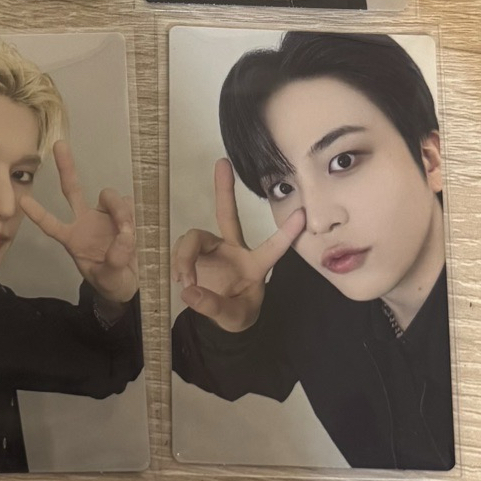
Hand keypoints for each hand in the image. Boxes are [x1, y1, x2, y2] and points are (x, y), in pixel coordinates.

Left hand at [21, 140, 136, 302]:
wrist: (130, 283)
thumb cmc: (110, 282)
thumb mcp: (109, 279)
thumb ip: (114, 261)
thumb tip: (123, 236)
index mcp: (72, 238)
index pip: (52, 224)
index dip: (38, 213)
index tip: (22, 201)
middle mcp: (85, 221)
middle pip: (72, 189)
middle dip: (66, 166)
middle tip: (59, 144)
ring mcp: (104, 216)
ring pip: (109, 197)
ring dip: (119, 209)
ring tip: (127, 230)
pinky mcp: (125, 216)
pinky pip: (129, 205)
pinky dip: (133, 215)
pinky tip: (136, 229)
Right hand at [170, 159, 305, 332]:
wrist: (216, 317)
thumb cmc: (235, 314)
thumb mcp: (232, 317)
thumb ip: (213, 306)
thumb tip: (188, 291)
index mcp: (254, 266)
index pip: (272, 249)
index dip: (286, 233)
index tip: (302, 214)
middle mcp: (233, 249)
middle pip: (227, 215)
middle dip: (224, 189)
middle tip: (222, 163)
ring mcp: (212, 249)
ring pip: (194, 237)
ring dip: (185, 257)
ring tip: (185, 281)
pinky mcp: (194, 253)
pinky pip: (180, 249)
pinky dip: (178, 263)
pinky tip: (180, 280)